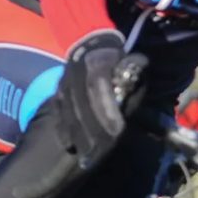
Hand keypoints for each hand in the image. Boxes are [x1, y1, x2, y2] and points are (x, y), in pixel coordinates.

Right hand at [55, 32, 136, 169]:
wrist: (91, 40)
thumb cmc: (117, 56)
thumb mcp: (129, 59)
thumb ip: (133, 72)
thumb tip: (140, 77)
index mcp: (96, 64)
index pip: (99, 90)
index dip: (107, 111)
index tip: (116, 132)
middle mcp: (76, 74)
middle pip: (83, 106)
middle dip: (92, 132)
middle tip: (100, 154)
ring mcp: (65, 83)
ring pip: (69, 112)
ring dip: (78, 135)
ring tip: (86, 157)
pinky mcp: (58, 90)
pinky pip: (59, 112)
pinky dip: (63, 129)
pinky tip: (68, 145)